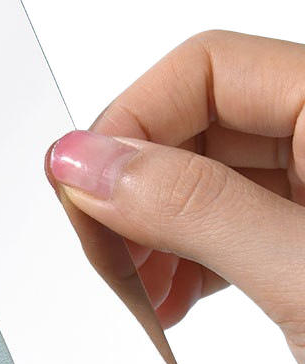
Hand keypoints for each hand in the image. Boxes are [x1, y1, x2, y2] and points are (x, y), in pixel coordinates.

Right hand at [46, 30, 304, 363]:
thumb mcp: (304, 274)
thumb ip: (195, 209)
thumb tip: (88, 165)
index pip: (206, 68)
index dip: (131, 122)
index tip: (81, 187)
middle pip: (196, 125)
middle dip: (134, 190)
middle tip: (100, 247)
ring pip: (205, 178)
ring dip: (152, 231)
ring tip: (133, 286)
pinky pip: (226, 222)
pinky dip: (185, 257)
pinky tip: (166, 296)